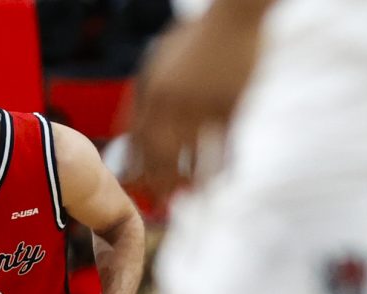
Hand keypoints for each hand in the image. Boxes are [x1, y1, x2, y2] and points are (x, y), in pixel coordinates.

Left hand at [127, 10, 261, 195]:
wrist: (234, 18)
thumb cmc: (197, 36)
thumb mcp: (161, 57)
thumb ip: (148, 88)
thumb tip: (136, 121)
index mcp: (155, 89)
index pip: (138, 136)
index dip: (134, 163)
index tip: (133, 184)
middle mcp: (175, 101)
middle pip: (160, 152)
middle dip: (157, 181)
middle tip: (159, 201)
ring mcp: (203, 106)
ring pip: (191, 154)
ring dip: (188, 180)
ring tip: (188, 197)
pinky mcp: (231, 108)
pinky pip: (222, 146)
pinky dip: (220, 166)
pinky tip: (219, 180)